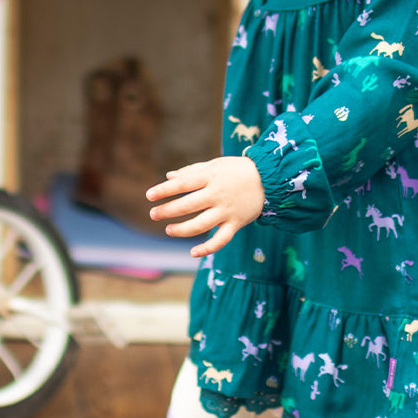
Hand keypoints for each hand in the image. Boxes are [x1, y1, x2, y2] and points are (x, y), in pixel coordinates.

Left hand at [147, 156, 264, 257]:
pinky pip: (221, 239)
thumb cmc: (236, 170)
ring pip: (200, 224)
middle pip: (188, 205)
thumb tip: (168, 177)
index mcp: (210, 177)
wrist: (268, 178)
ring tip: (169, 229)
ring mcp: (227, 210)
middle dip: (167, 211)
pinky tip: (193, 252)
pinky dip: (207, 248)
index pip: (182, 184)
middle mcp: (217, 194)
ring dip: (181, 229)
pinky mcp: (236, 223)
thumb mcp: (214, 165)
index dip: (164, 190)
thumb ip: (191, 171)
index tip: (149, 196)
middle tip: (153, 215)